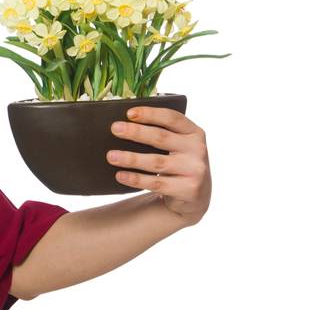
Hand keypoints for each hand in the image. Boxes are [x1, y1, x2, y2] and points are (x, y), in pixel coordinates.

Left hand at [108, 107, 211, 224]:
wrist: (195, 195)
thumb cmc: (178, 161)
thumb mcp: (178, 145)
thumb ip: (161, 133)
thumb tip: (124, 125)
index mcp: (194, 132)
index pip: (172, 118)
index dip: (151, 113)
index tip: (129, 113)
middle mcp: (198, 150)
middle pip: (161, 138)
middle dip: (136, 132)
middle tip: (115, 129)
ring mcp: (195, 170)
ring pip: (156, 162)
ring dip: (131, 158)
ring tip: (111, 156)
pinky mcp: (188, 189)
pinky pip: (156, 183)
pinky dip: (136, 179)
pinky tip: (120, 175)